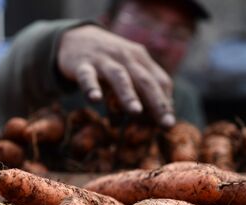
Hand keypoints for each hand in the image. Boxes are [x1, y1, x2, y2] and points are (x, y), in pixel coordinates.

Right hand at [58, 25, 175, 127]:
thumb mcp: (128, 72)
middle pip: (145, 81)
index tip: (168, 125)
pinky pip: (87, 77)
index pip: (160, 82)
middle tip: (165, 124)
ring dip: (128, 95)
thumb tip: (155, 120)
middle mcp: (126, 58)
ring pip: (119, 77)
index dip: (165, 103)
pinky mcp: (82, 65)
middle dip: (157, 103)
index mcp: (141, 60)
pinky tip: (95, 100)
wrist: (77, 38)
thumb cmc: (109, 63)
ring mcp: (104, 60)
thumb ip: (140, 93)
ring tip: (136, 112)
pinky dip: (91, 87)